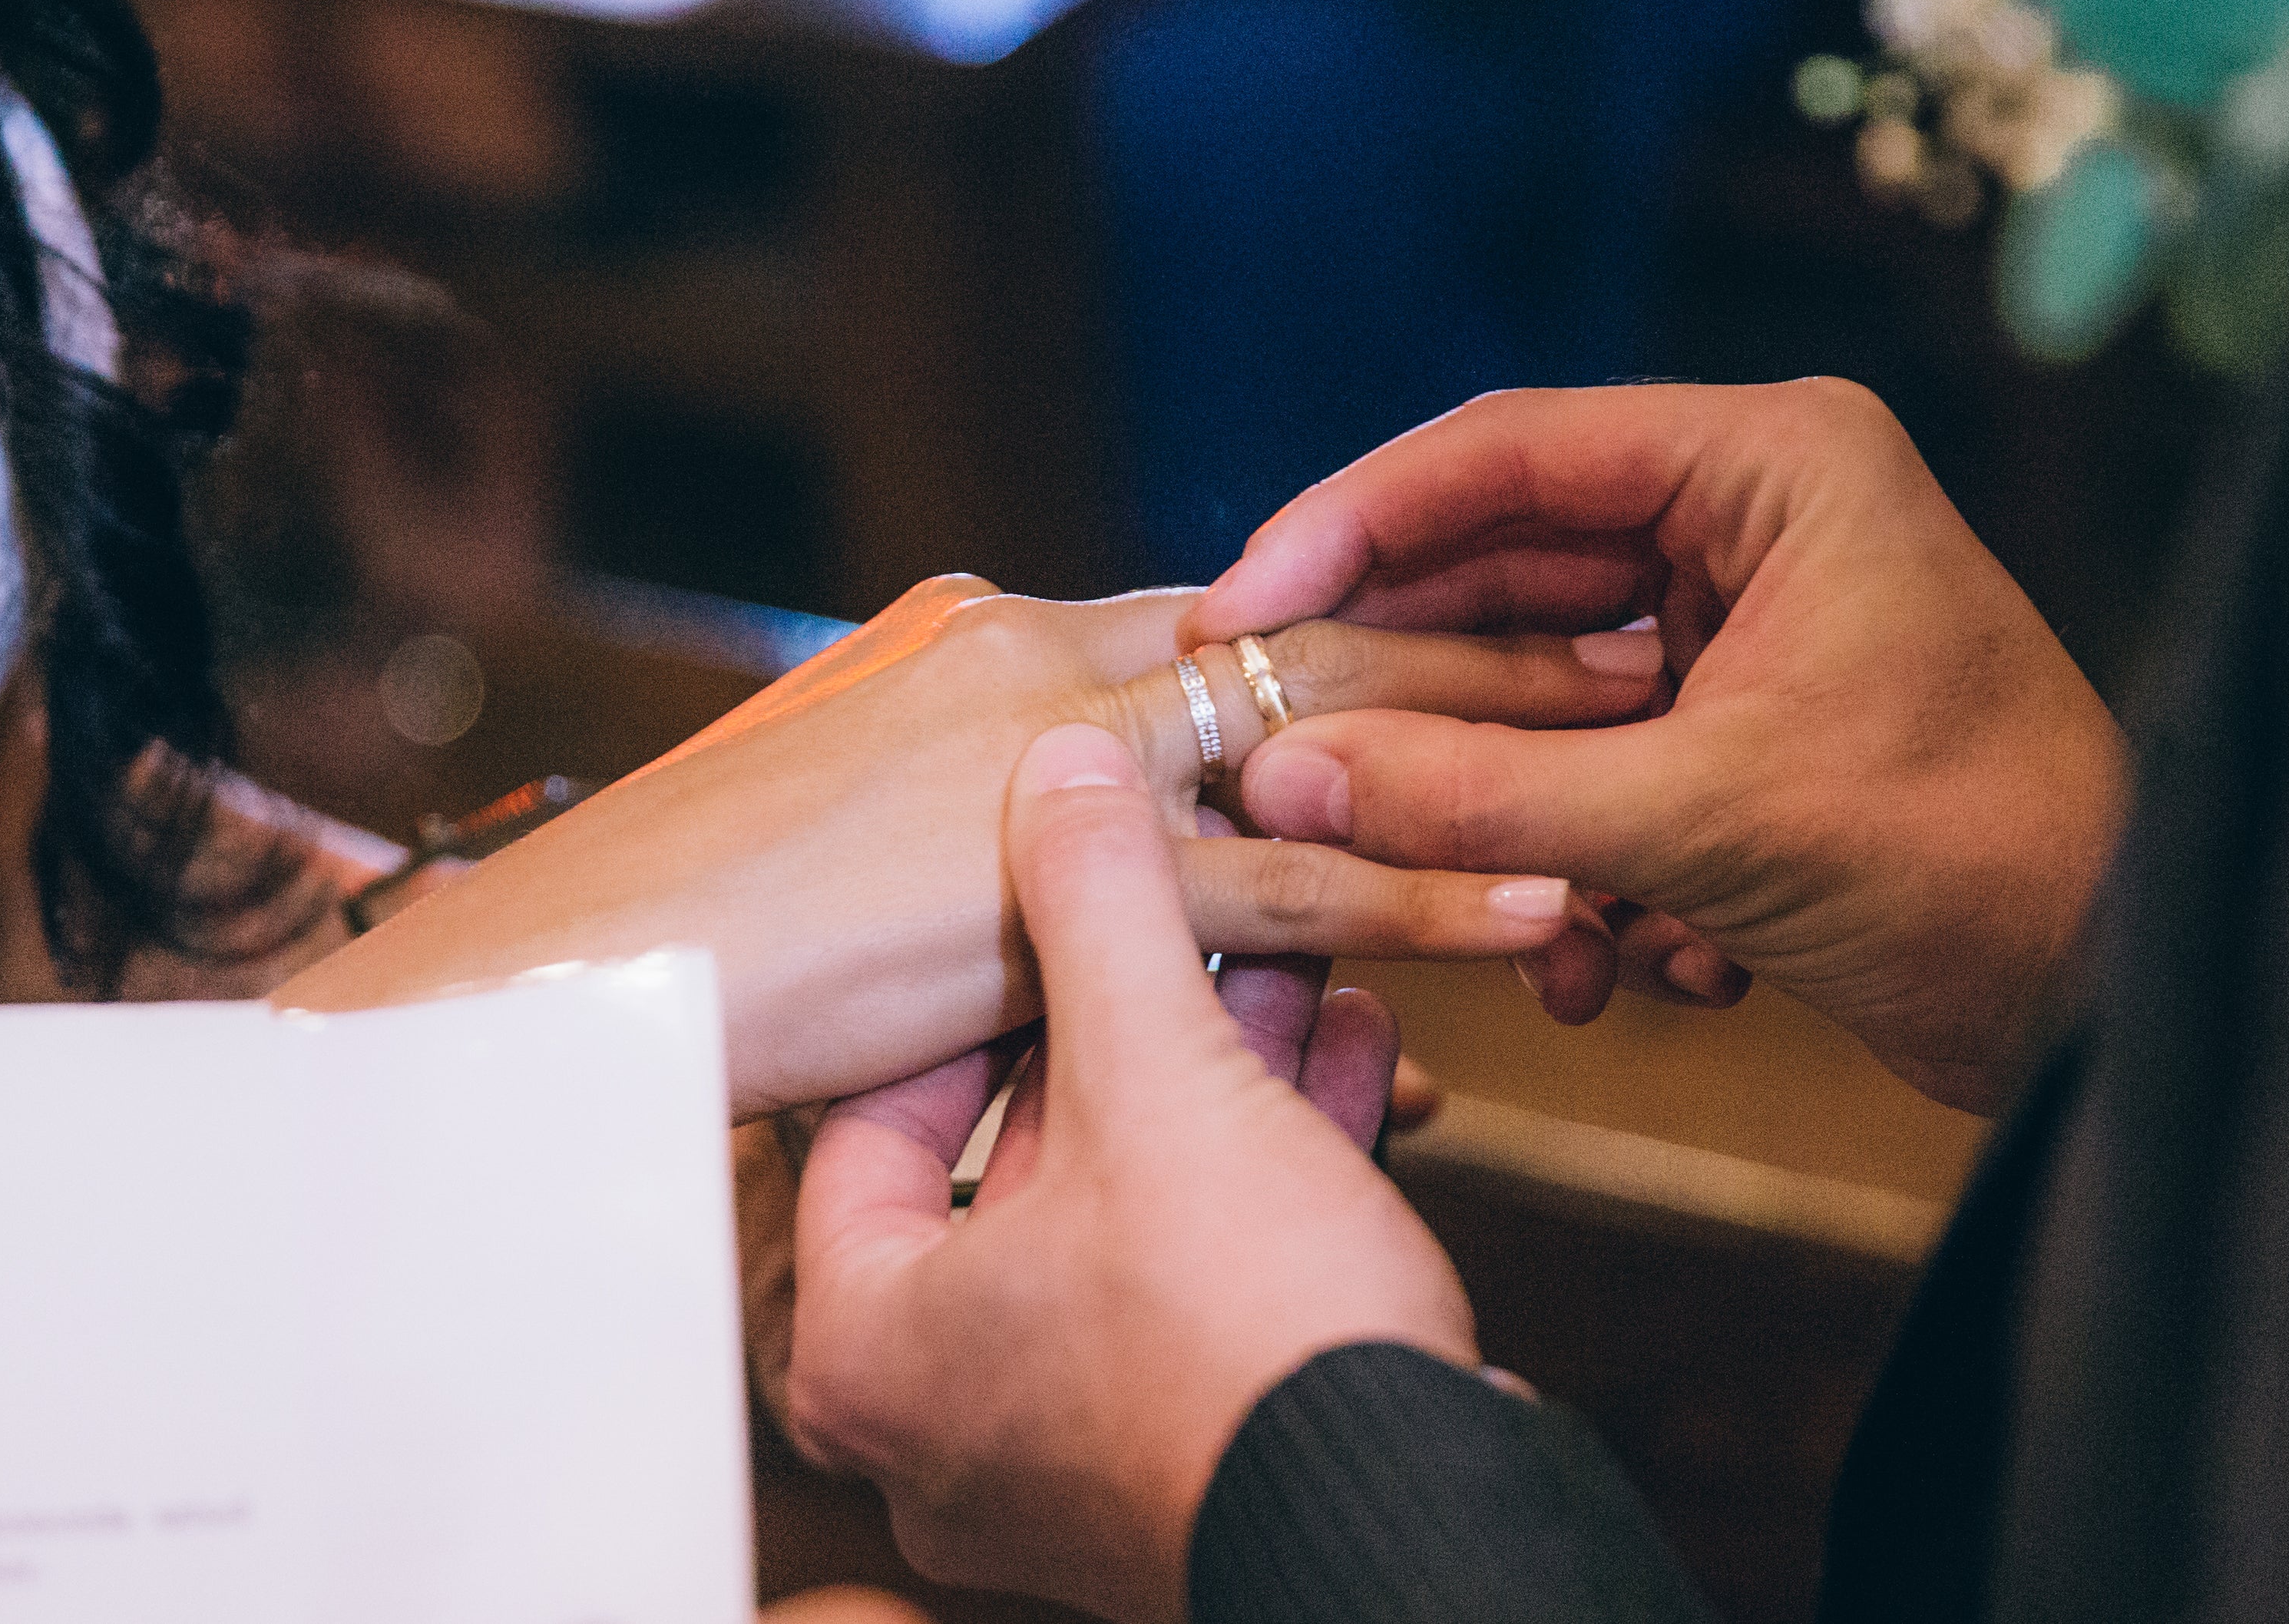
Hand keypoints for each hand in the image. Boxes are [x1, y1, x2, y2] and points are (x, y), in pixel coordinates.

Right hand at [277, 579, 1660, 1114]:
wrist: (593, 956)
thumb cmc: (713, 899)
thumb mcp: (872, 806)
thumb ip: (1000, 788)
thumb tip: (1078, 809)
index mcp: (1008, 633)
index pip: (1240, 597)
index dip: (1392, 592)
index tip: (1522, 594)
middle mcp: (1050, 657)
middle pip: (1320, 627)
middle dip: (1492, 629)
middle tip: (1654, 623)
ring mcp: (1064, 761)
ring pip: (1335, 740)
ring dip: (1505, 742)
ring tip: (1660, 739)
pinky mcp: (1071, 887)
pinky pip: (1297, 889)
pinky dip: (1435, 891)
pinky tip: (1552, 896)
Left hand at [786, 725, 1472, 1623]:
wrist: (1419, 1523)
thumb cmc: (1246, 1342)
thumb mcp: (1159, 1077)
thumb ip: (1098, 904)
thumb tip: (1062, 765)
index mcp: (869, 1347)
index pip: (871, 1118)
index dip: (971, 987)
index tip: (1038, 905)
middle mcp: (941, 1421)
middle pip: (1017, 1160)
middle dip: (1131, 1019)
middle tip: (1189, 914)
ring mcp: (1061, 1457)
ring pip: (1126, 1213)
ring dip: (1216, 1078)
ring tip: (1294, 962)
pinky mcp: (1182, 1462)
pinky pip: (1199, 1281)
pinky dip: (1264, 1169)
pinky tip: (1346, 1051)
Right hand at [1187, 382, 2129, 1113]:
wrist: (2124, 1003)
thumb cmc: (1975, 864)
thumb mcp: (1705, 826)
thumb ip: (1479, 796)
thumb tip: (1284, 777)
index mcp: (1772, 464)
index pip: (1504, 456)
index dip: (1349, 526)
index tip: (1239, 610)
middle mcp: (1754, 520)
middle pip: (1504, 578)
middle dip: (1417, 703)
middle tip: (1286, 763)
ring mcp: (1748, 629)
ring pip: (1539, 698)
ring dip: (1511, 822)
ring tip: (1524, 923)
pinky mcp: (1743, 733)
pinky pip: (1595, 774)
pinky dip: (1584, 871)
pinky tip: (1627, 963)